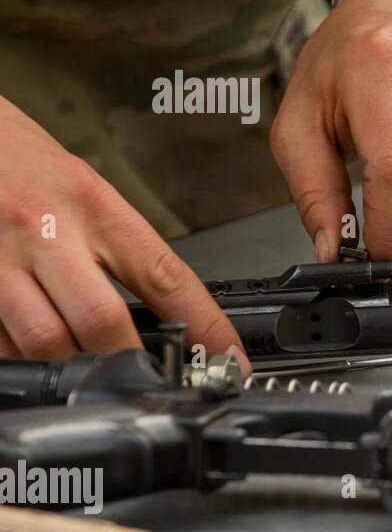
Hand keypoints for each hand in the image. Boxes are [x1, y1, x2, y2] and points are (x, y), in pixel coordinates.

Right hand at [0, 96, 247, 369]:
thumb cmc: (18, 158)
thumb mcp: (85, 188)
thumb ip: (121, 247)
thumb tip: (166, 311)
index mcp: (93, 204)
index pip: (164, 275)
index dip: (205, 324)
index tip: (229, 358)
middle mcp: (46, 230)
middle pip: (102, 321)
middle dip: (128, 359)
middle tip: (143, 374)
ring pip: (44, 342)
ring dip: (71, 364)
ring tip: (83, 360)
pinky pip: (0, 343)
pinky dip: (22, 356)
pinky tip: (34, 346)